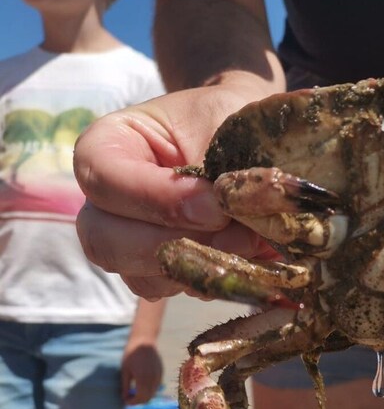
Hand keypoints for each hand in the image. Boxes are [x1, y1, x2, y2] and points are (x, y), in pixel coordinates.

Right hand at [74, 74, 281, 298]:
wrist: (257, 137)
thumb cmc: (234, 118)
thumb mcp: (228, 124)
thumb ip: (223, 167)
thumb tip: (239, 216)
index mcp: (111, 144)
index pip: (103, 177)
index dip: (157, 199)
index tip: (216, 207)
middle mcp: (108, 199)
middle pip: (105, 240)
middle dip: (175, 244)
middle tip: (239, 235)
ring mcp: (129, 239)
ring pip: (138, 275)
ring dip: (198, 267)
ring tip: (251, 244)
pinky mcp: (160, 269)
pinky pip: (170, 289)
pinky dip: (209, 280)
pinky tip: (246, 259)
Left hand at [121, 337, 162, 404]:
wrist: (144, 342)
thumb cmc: (131, 355)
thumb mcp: (125, 371)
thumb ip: (126, 386)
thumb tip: (124, 398)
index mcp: (143, 379)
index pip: (140, 398)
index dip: (132, 402)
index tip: (125, 400)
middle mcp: (153, 379)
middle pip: (147, 398)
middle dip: (138, 401)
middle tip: (129, 397)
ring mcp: (159, 376)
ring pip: (153, 393)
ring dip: (144, 396)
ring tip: (134, 392)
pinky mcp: (161, 372)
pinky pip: (156, 386)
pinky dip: (149, 389)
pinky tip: (142, 385)